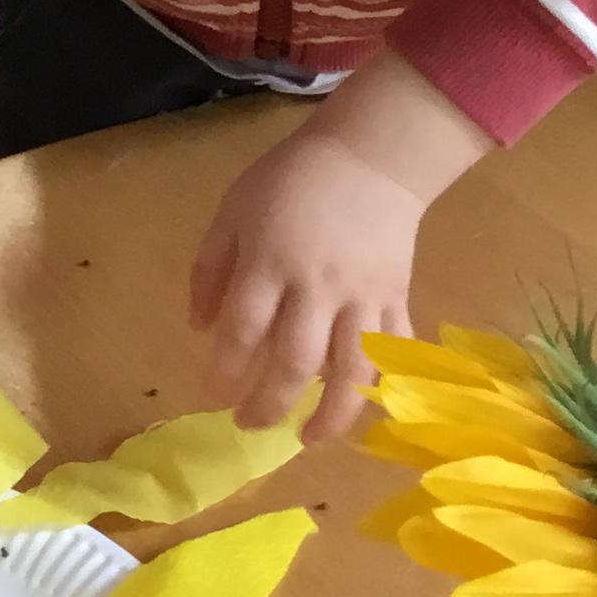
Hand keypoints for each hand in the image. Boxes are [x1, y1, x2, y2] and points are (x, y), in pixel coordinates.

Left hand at [189, 55, 490, 442]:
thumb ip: (211, 269)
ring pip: (352, 369)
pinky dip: (381, 385)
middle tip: (249, 424)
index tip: (211, 395)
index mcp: (270, 262)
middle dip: (269, 402)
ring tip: (310, 439)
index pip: (242, 329)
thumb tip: (199, 328)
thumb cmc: (290, 181)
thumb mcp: (233, 211)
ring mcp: (364, 296)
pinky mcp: (397, 298)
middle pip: (294, 360)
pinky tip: (362, 409)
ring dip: (331, 413)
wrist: (370, 157)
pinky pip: (394, 351)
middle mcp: (318, 287)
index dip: (223, 370)